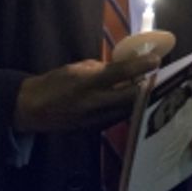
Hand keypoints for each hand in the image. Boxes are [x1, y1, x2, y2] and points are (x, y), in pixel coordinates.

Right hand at [12, 55, 156, 133]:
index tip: (156, 59)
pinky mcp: (95, 130)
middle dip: (146, 86)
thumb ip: (103, 68)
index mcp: (86, 83)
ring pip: (127, 109)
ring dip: (139, 99)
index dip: (139, 66)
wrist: (34, 109)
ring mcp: (94, 120)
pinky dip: (127, 108)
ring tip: (149, 88)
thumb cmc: (56, 82)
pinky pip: (118, 117)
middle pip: (130, 97)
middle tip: (157, 77)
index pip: (119, 73)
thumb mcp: (78, 68)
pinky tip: (132, 101)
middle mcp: (92, 103)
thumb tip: (126, 66)